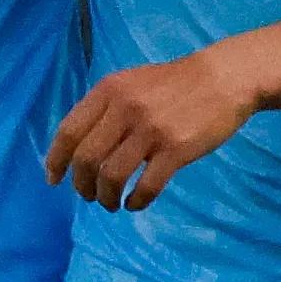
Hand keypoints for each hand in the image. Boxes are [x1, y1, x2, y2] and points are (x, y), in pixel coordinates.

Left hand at [45, 47, 260, 210]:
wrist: (225, 78)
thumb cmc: (177, 83)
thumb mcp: (133, 82)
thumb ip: (107, 107)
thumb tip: (80, 145)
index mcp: (109, 91)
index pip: (68, 132)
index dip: (55, 160)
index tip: (54, 180)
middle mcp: (124, 109)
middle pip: (86, 159)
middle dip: (82, 185)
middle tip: (90, 195)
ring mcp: (150, 130)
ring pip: (111, 176)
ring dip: (106, 197)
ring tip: (112, 203)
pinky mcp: (176, 149)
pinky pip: (146, 186)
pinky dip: (136, 201)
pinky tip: (135, 203)